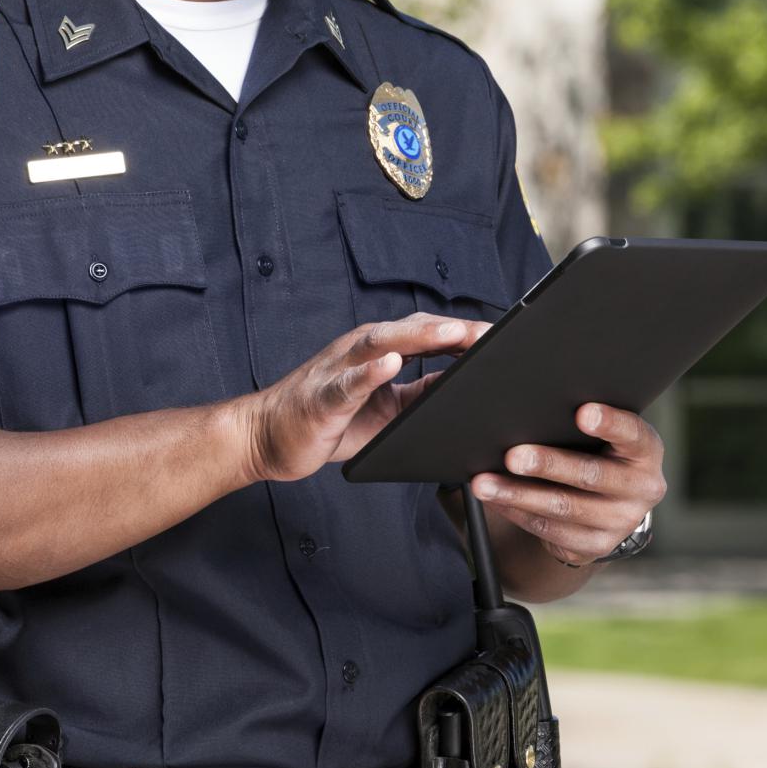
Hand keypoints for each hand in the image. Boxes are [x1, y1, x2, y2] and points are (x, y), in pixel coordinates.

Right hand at [238, 313, 486, 482]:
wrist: (265, 437)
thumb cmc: (327, 422)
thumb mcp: (388, 409)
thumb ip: (421, 391)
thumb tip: (462, 382)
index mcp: (379, 352)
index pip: (428, 334)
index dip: (464, 333)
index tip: (501, 335)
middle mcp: (360, 351)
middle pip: (411, 330)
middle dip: (451, 329)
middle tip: (488, 330)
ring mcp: (339, 369)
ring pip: (381, 343)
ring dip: (417, 336)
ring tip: (450, 332)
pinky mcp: (322, 396)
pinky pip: (347, 381)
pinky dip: (370, 371)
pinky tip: (390, 364)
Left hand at [469, 403, 666, 566]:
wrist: (612, 504)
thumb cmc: (598, 451)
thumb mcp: (605, 433)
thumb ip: (581, 417)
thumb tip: (524, 402)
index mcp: (646, 451)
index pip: (633, 434)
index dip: (610, 423)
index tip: (583, 413)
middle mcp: (642, 488)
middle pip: (591, 475)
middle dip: (548, 464)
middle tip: (513, 456)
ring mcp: (620, 522)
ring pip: (563, 507)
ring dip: (518, 494)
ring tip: (484, 483)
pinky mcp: (595, 545)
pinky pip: (549, 529)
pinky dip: (517, 512)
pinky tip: (494, 499)